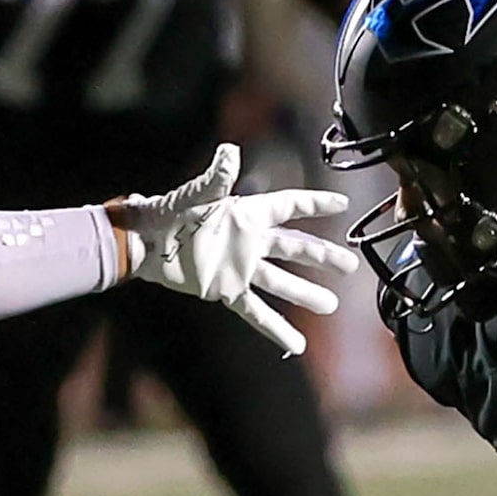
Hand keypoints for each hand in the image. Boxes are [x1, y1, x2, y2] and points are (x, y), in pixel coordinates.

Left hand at [112, 143, 360, 355]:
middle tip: (349, 265)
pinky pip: (256, 311)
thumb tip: (230, 151)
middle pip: (295, 248)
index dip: (315, 203)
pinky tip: (295, 344)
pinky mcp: (227, 289)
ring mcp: (241, 267)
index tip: (341, 203)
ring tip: (329, 305)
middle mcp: (250, 240)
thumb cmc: (170, 211)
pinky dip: (275, 329)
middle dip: (322, 256)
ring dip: (306, 294)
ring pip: (281, 282)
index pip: (290, 205)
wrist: (146, 243)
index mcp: (248, 213)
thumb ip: (217, 176)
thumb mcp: (197, 194)